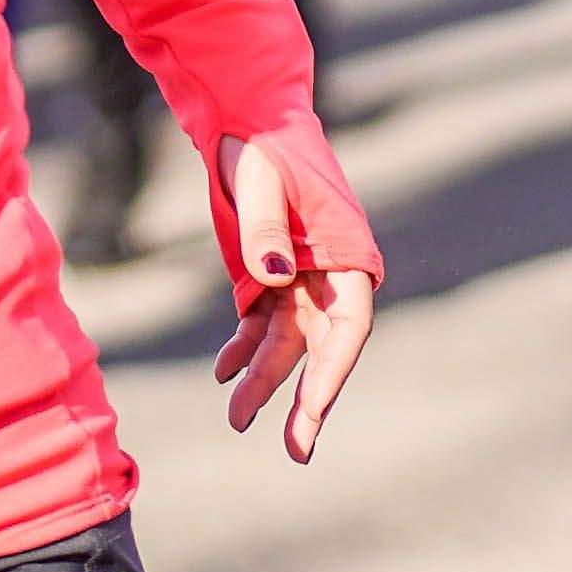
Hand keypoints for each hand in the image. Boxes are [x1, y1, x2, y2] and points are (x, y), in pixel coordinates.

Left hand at [208, 138, 374, 464]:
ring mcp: (297, 280)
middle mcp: (328, 277)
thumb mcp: (264, 180)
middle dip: (306, 398)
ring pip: (284, 344)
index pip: (349, 327)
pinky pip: (256, 325)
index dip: (333, 371)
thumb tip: (270, 277)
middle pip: (320, 349)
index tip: (314, 408)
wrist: (248, 120)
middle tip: (297, 451)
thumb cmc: (266, 145)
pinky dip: (240, 351)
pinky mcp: (267, 278)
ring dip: (263, 381)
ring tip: (237, 419)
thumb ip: (266, 228)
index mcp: (347, 256)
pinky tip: (222, 373)